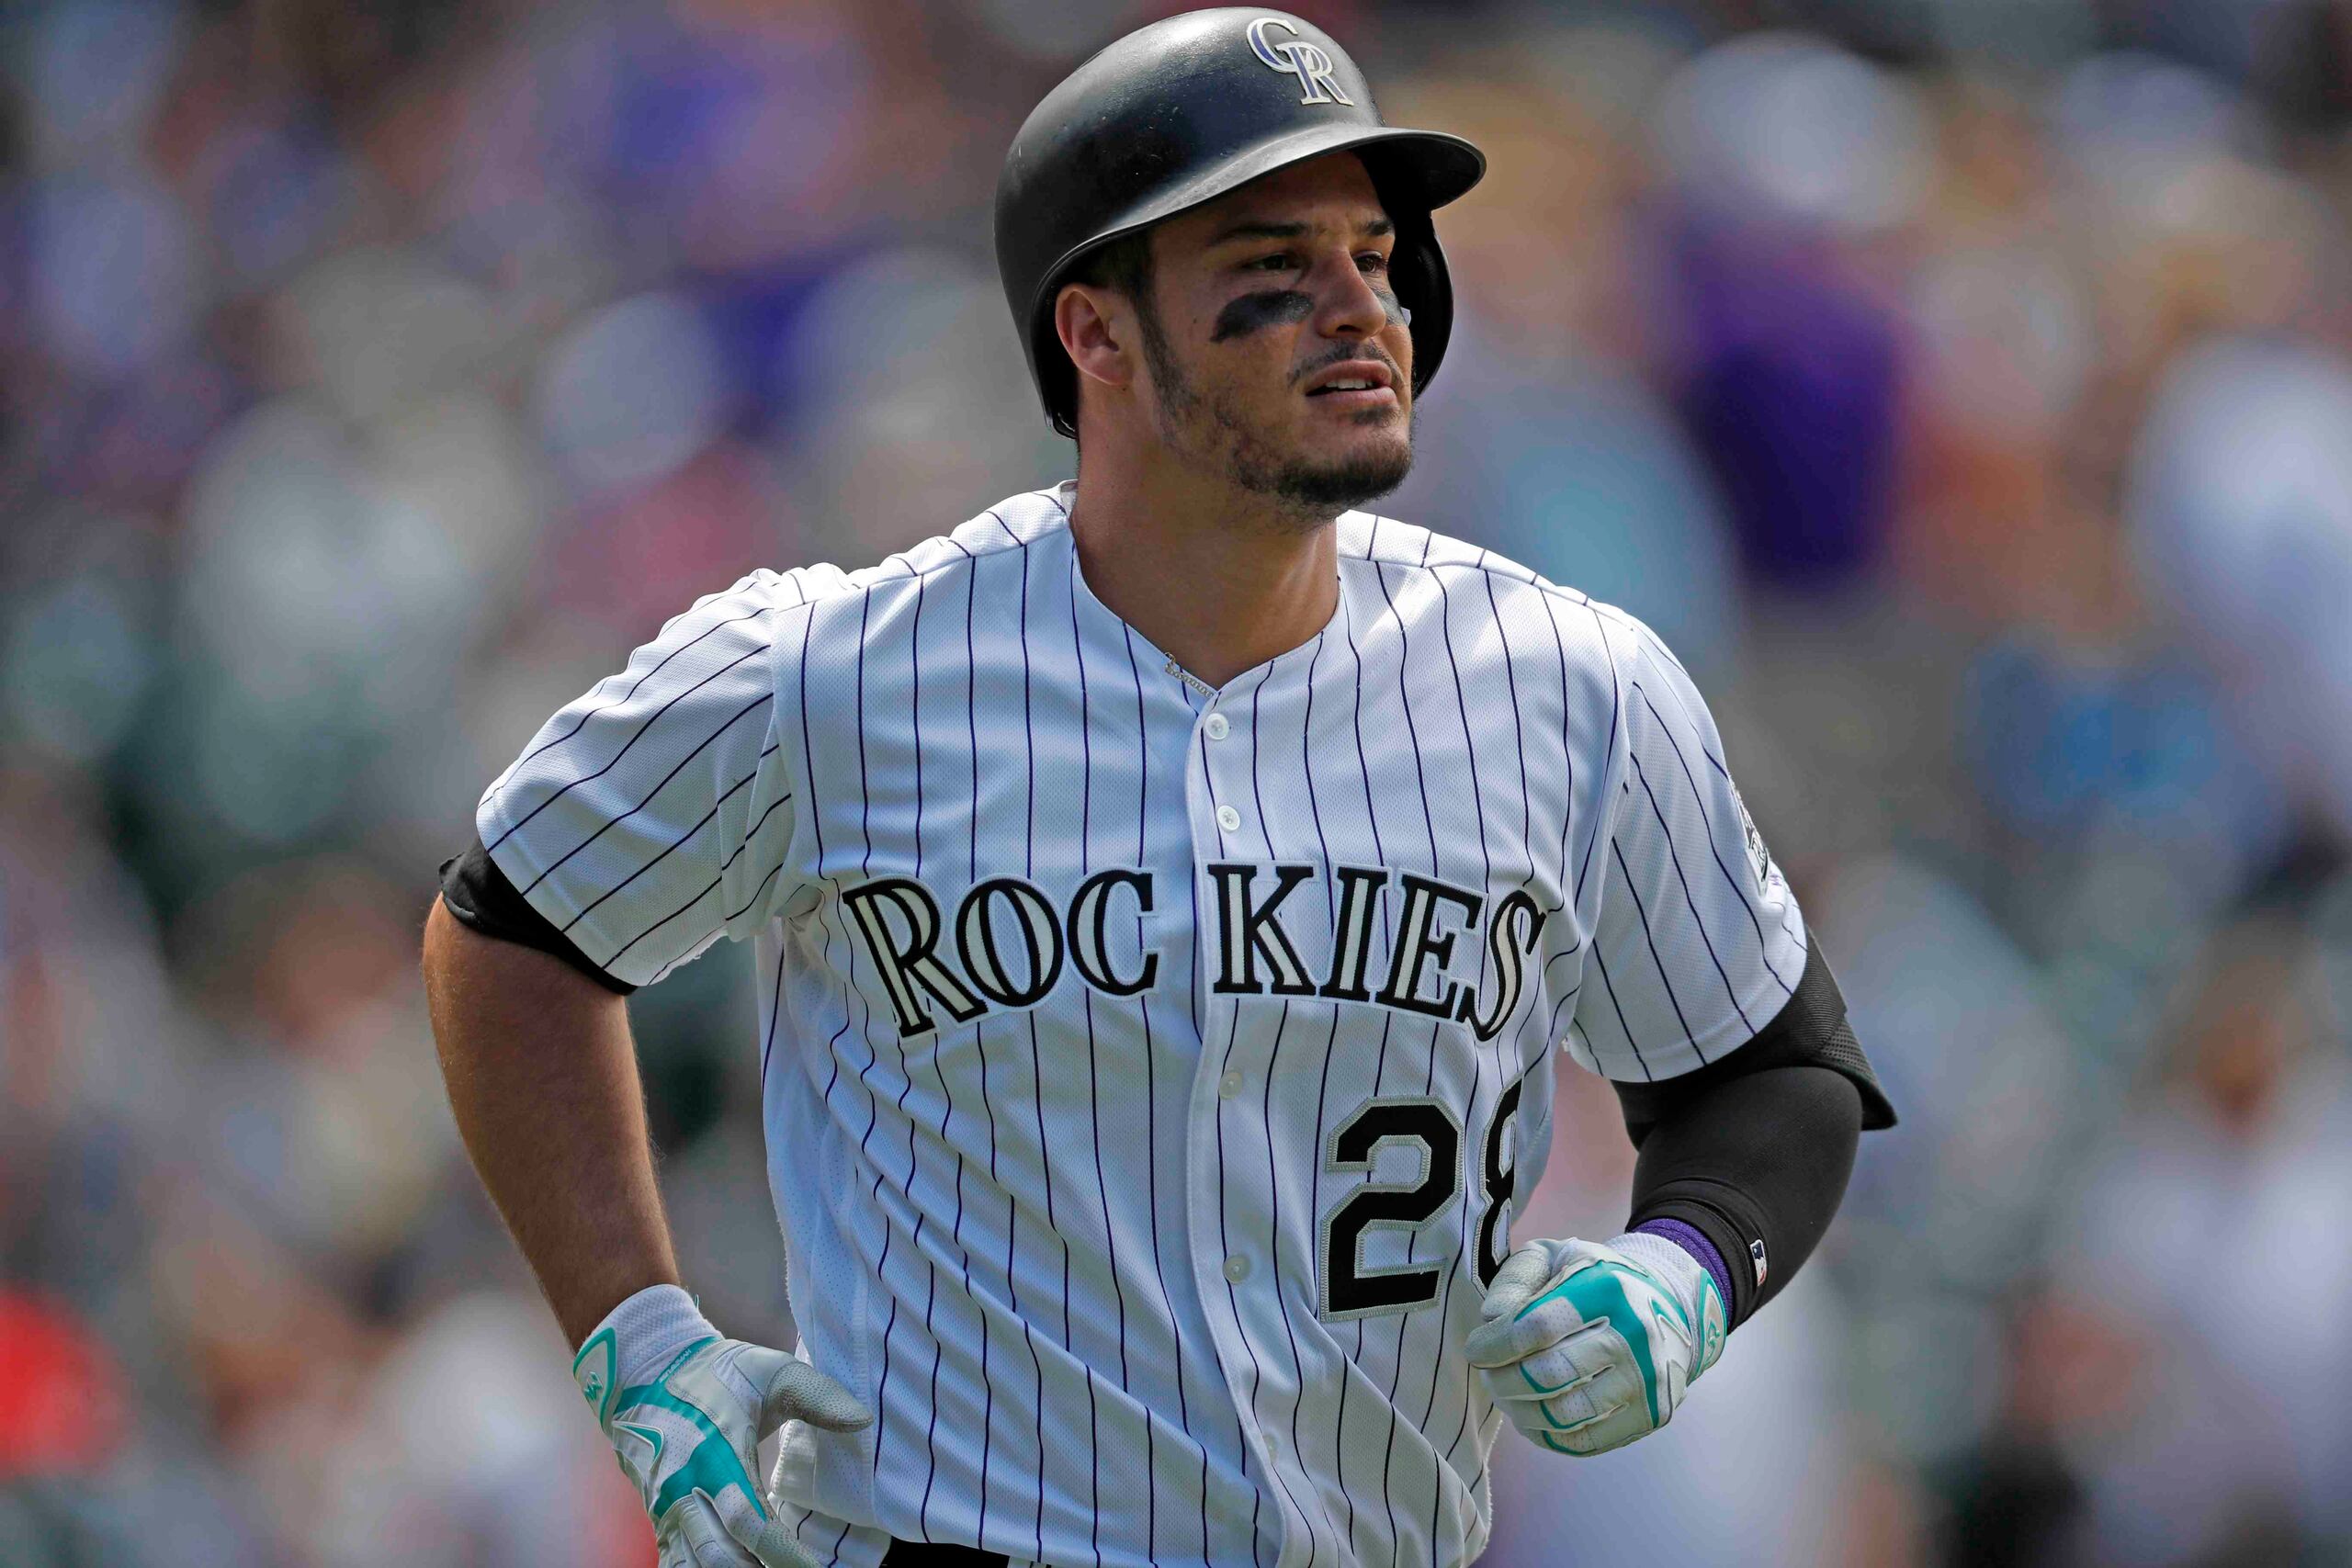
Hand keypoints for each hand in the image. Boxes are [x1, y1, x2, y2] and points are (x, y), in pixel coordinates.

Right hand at [574, 1285, 869, 1566]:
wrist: (646, 1368)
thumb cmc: (719, 1371)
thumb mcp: (772, 1371)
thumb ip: (818, 1395)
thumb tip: (863, 1420)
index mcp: (717, 1457)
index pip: (752, 1522)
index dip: (785, 1555)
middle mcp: (686, 1491)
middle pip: (720, 1557)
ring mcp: (668, 1508)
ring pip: (694, 1564)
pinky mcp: (659, 1516)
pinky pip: (676, 1560)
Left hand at [1464, 1234, 1724, 1456]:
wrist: (1670, 1302)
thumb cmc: (1598, 1278)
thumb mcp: (1557, 1256)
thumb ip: (1517, 1278)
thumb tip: (1491, 1319)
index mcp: (1608, 1288)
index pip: (1537, 1327)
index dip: (1495, 1344)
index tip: (1476, 1350)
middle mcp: (1635, 1335)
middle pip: (1548, 1375)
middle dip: (1503, 1381)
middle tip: (1488, 1377)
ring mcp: (1648, 1380)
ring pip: (1564, 1414)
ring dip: (1521, 1411)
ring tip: (1507, 1396)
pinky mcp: (1651, 1414)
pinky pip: (1587, 1441)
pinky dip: (1548, 1436)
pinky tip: (1532, 1418)